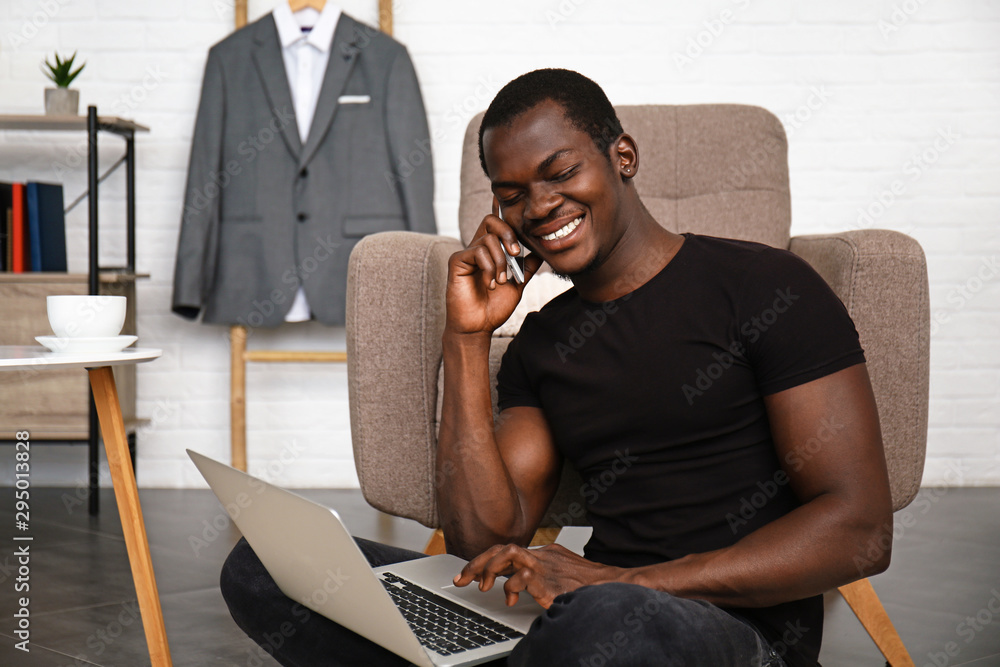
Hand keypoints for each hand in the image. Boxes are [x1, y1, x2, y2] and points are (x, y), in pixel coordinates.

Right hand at [445, 197, 543, 335]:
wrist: (479, 326)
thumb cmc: (495, 306)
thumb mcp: (518, 283)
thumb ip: (527, 266)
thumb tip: (540, 250)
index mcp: (492, 250)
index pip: (497, 223)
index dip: (500, 207)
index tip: (506, 195)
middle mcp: (477, 247)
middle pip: (492, 220)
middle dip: (509, 233)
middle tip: (516, 253)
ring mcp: (466, 253)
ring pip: (489, 239)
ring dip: (501, 261)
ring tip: (502, 280)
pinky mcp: (457, 261)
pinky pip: (477, 252)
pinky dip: (489, 268)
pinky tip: (491, 283)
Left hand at [453, 543, 624, 608]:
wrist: (615, 586)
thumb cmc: (591, 586)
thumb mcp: (562, 578)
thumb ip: (542, 577)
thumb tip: (520, 585)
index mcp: (545, 554)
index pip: (507, 550)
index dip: (486, 561)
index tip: (470, 574)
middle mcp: (543, 555)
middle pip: (502, 549)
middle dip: (478, 562)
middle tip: (461, 578)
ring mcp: (546, 566)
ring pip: (508, 553)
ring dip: (489, 568)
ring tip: (482, 586)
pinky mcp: (550, 580)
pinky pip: (523, 577)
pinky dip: (511, 587)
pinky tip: (510, 598)